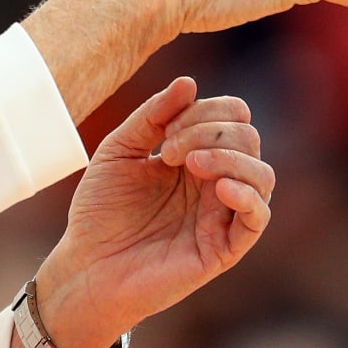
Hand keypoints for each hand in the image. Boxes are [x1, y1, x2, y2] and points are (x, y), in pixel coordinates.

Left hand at [33, 77, 271, 347]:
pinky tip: (219, 189)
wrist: (86, 266)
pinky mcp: (223, 249)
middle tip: (167, 152)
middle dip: (210, 131)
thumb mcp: (118, 150)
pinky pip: (257, 219)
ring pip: (262, 174)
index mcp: (194, 155)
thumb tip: (190, 81)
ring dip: (229, 158)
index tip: (162, 132)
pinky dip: (247, 196)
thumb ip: (152, 115)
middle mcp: (214, 182)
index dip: (205, 110)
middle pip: (248, 137)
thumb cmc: (99, 211)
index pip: (232, 116)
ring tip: (190, 166)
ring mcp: (221, 215)